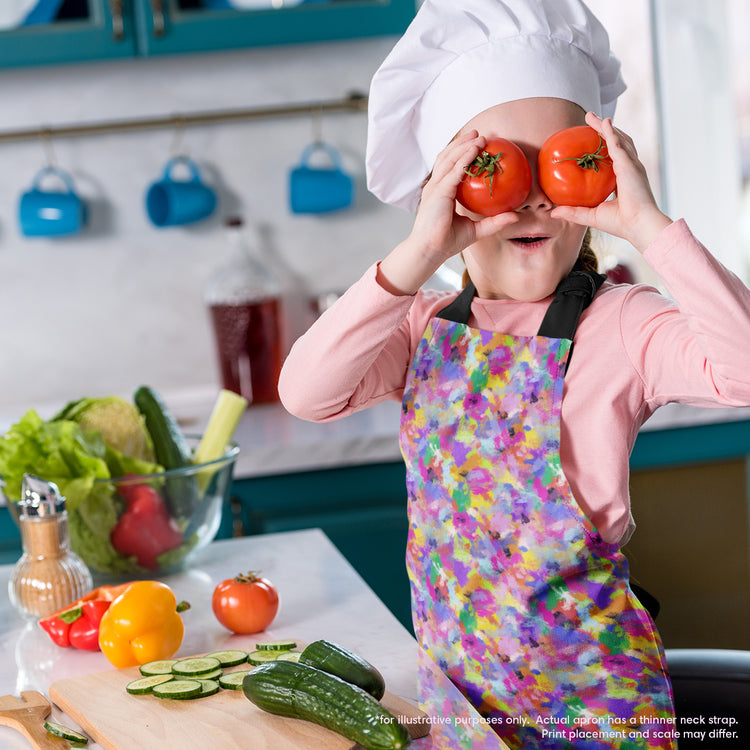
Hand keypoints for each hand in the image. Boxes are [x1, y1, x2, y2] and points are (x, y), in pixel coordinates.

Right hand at [378, 130, 519, 294]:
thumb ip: (494, 222)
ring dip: (464, 145)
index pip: (449, 168)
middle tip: (477, 134)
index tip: (476, 146)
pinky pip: (454, 170)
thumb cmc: (447, 242)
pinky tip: (475, 150)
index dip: (460, 155)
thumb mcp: (476, 230)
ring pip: (449, 159)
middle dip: (461, 143)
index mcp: (440, 193)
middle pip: (447, 157)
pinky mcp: (439, 192)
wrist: (430, 250)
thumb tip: (516, 216)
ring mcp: (435, 188)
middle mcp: (435, 187)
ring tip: (478, 136)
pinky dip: (464, 157)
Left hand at [551, 113, 671, 252]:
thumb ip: (572, 212)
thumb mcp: (590, 216)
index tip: (592, 141)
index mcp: (624, 179)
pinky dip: (611, 132)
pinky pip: (618, 144)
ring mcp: (631, 165)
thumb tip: (553, 212)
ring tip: (593, 117)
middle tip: (590, 120)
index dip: (605, 148)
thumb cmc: (620, 224)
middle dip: (605, 130)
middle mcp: (630, 169)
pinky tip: (603, 122)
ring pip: (618, 139)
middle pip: (617, 143)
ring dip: (605, 127)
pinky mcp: (629, 165)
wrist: (638, 225)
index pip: (614, 158)